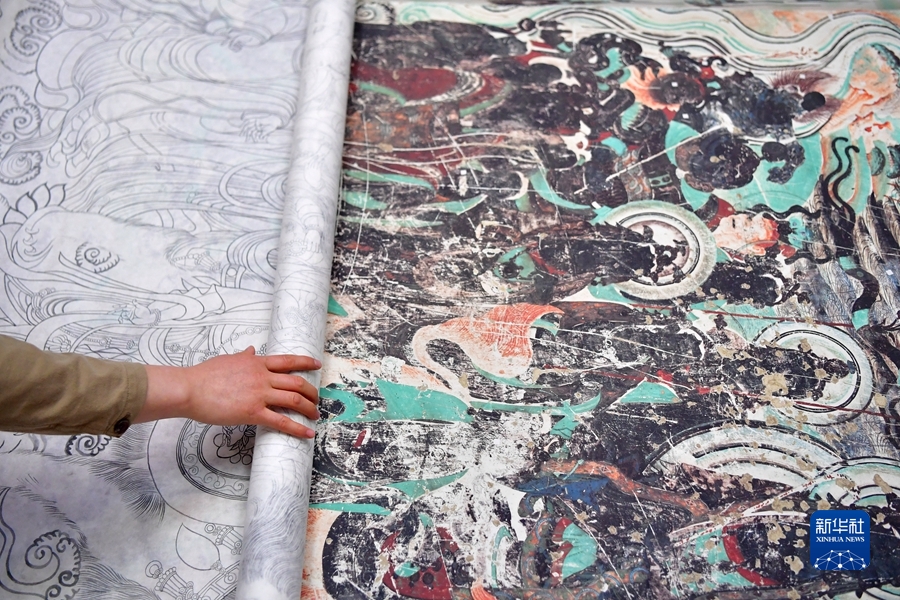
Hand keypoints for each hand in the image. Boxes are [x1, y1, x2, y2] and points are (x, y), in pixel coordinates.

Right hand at [137, 347, 320, 437]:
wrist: (190, 388)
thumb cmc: (204, 375)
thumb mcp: (227, 359)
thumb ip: (243, 357)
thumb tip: (251, 350)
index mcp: (257, 362)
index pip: (288, 361)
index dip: (306, 362)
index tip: (317, 365)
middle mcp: (262, 376)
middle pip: (297, 382)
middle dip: (312, 391)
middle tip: (317, 399)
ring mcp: (259, 394)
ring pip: (294, 400)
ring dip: (309, 408)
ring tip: (315, 415)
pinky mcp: (252, 412)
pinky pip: (281, 421)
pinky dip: (297, 428)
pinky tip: (307, 433)